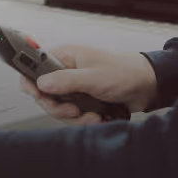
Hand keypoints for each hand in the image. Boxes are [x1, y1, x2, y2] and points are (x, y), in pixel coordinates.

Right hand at [19, 45, 157, 125]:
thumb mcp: (93, 77)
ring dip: (75, 117)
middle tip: (74, 110)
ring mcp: (73, 88)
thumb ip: (66, 81)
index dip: (32, 83)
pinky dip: (84, 121)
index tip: (39, 96)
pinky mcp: (82, 102)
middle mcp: (65, 72)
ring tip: (92, 115)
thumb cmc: (123, 72)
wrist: (146, 86)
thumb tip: (41, 84)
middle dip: (59, 108)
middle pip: (44, 94)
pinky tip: (97, 117)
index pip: (34, 68)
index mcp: (64, 57)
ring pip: (58, 108)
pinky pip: (72, 116)